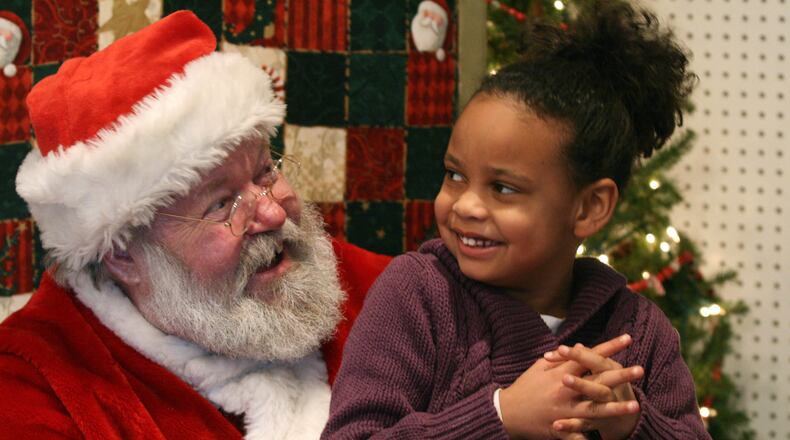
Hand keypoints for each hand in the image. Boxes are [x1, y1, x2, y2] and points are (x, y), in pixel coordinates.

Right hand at [499, 334, 635, 438]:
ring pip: (595, 409)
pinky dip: (594, 437)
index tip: (627, 339)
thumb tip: (577, 347)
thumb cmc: (525, 387)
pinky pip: (581, 433)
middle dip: (620, 375)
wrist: (508, 412)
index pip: (588, 356)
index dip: (608, 347)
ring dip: (616, 407)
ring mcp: (564, 411)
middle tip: (640, 369)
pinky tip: (610, 438)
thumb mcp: (540, 368)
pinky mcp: (562, 428)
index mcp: (560, 373)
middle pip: (597, 381)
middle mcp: (565, 390)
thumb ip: (560, 359)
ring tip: (636, 405)